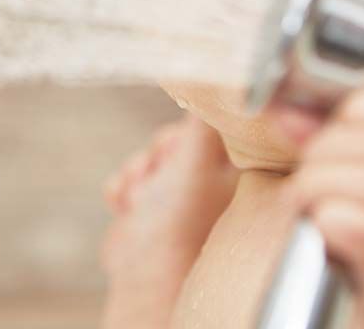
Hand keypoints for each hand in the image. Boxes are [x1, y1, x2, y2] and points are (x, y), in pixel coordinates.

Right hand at [99, 113, 238, 327]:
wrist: (144, 282)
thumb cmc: (176, 227)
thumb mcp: (192, 160)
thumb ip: (202, 120)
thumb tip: (216, 81)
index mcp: (239, 172)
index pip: (214, 125)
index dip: (186, 133)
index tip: (178, 148)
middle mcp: (215, 184)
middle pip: (177, 139)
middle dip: (156, 155)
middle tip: (156, 176)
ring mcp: (184, 199)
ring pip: (152, 157)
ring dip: (136, 172)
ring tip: (139, 198)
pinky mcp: (156, 210)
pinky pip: (134, 178)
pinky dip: (125, 188)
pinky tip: (125, 207)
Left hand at [285, 85, 363, 319]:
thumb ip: (326, 132)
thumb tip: (283, 112)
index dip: (356, 110)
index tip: (334, 127)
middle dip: (322, 152)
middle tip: (302, 171)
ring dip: (317, 186)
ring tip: (301, 197)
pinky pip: (362, 227)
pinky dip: (330, 219)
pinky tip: (321, 222)